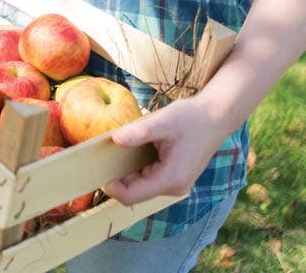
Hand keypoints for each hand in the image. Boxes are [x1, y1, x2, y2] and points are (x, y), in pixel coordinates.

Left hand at [103, 97, 225, 204]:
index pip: (132, 196)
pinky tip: (134, 149)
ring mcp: (176, 183)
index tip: (97, 170)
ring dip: (128, 171)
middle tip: (103, 156)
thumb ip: (138, 132)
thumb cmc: (191, 118)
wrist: (216, 116)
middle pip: (135, 191)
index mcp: (170, 179)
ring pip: (142, 184)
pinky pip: (151, 177)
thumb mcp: (162, 121)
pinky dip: (139, 167)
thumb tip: (115, 140)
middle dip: (118, 176)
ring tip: (118, 149)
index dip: (112, 187)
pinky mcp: (176, 176)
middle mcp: (174, 187)